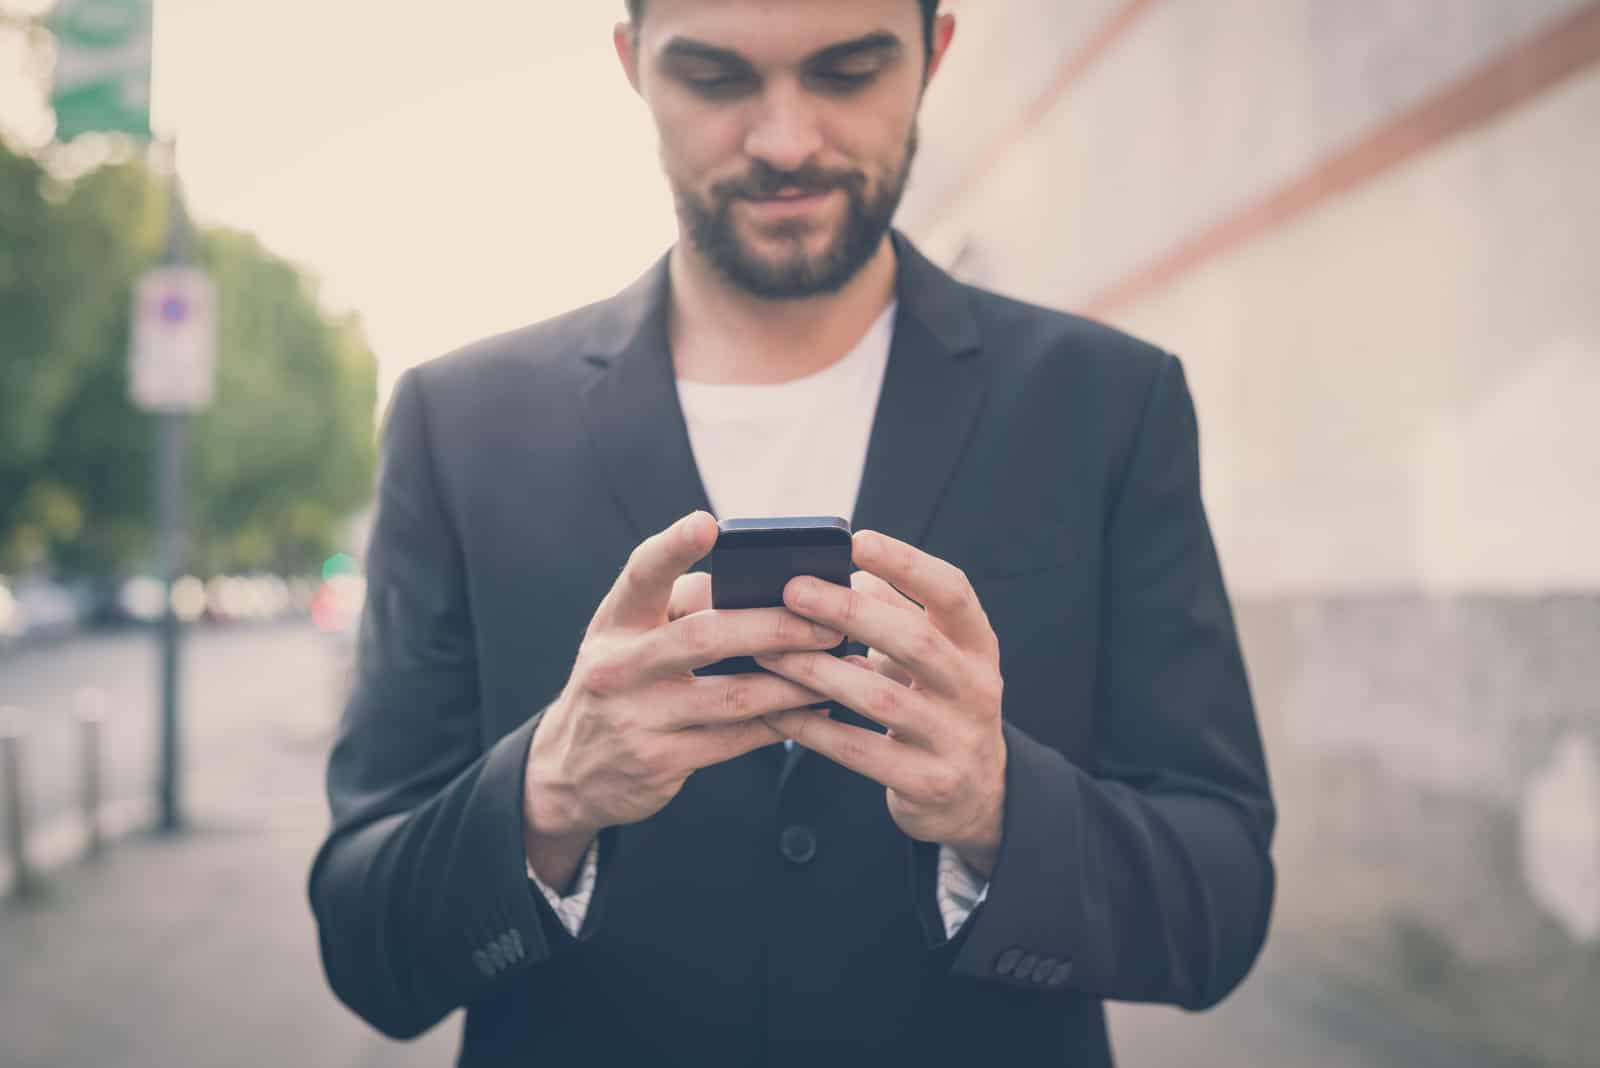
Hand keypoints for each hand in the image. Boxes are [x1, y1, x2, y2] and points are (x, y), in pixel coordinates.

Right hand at [523, 512, 835, 885]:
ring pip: (732, 697)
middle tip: (827, 622)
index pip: (641, 575)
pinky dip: (781, 722)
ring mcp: (637, 719)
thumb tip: (760, 583)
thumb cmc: (621, 683)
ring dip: (794, 681)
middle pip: (704, 638)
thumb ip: (680, 605)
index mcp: (614, 622)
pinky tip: (814, 710)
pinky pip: (735, 740)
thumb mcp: (628, 638)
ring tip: (837, 666)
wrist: (571, 771)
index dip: (673, 546)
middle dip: (774, 627)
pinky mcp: (660, 763)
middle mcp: (618, 667)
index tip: (708, 523)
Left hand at [758, 530, 1007, 876]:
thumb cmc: (936, 705)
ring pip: (880, 699)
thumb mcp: (933, 658)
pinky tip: (776, 709)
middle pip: (915, 642)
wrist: (976, 793)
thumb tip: (834, 571)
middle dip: (851, 612)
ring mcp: (955, 739)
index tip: (858, 540)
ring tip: (768, 652)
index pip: (953, 592)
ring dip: (817, 671)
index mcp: (978, 645)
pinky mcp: (928, 782)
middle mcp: (976, 688)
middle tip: (793, 590)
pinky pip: (859, 752)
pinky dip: (813, 728)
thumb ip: (894, 616)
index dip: (908, 564)